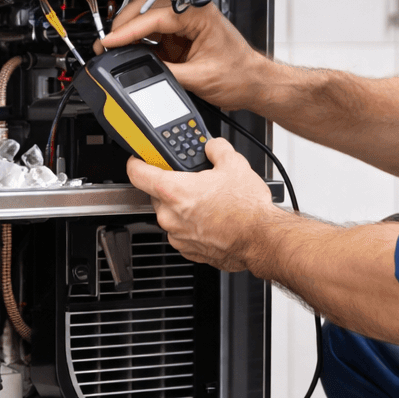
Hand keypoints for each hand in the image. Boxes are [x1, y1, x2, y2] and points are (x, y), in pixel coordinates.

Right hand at [96, 0, 269, 111]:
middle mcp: (191, 13)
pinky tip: (129, 52)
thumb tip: (142, 72)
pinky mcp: (180, 37)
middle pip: (146, 7)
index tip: (111, 41)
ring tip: (114, 48)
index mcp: (199, 14)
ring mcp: (184, 24)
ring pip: (146, 18)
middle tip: (109, 43)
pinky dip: (138, 42)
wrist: (253, 83)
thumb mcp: (200, 78)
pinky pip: (152, 34)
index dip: (129, 30)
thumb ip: (168, 73)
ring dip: (129, 32)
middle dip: (124, 24)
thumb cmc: (240, 75)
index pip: (155, 17)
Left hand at [125, 139, 282, 271]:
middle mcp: (170, 216)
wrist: (261, 239)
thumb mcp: (234, 164)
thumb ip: (216, 149)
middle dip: (172, 186)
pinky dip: (193, 225)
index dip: (137, 161)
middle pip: (156, 194)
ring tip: (210, 202)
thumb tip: (212, 147)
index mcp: (174, 191)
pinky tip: (213, 219)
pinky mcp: (188, 250)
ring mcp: (178, 236)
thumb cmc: (247, 209)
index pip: (137, 172)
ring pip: (171, 215)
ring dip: (184, 207)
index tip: (140, 159)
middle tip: (194, 180)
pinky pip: (182, 232)